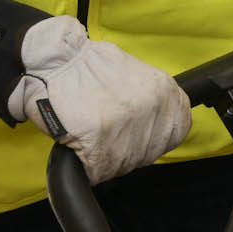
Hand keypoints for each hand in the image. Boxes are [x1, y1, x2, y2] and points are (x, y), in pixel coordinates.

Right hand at [8, 15, 193, 183]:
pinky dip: (86, 164)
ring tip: (90, 132)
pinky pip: (98, 171)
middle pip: (149, 153)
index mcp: (165, 91)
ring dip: (105, 157)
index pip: (178, 132)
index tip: (140, 135)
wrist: (54, 60)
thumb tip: (158, 128)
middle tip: (106, 131)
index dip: (157, 138)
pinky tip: (80, 142)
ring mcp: (128, 127)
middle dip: (127, 149)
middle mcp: (152, 109)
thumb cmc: (88, 66)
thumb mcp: (138, 74)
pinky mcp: (101, 144)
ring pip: (124, 165)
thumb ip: (154, 101)